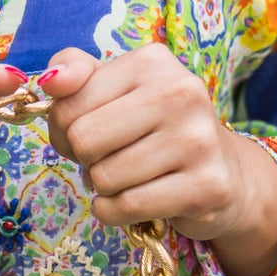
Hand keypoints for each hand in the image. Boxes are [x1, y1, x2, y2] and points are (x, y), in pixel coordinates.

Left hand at [42, 44, 276, 275]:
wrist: (225, 173)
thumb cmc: (156, 130)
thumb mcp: (117, 91)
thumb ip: (77, 75)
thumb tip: (51, 80)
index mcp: (152, 62)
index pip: (68, 104)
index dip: (64, 130)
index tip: (88, 136)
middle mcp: (181, 93)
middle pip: (84, 141)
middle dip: (85, 160)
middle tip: (108, 160)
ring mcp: (197, 141)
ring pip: (105, 178)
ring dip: (104, 189)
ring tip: (129, 178)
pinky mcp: (206, 186)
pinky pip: (127, 207)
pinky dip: (115, 212)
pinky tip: (133, 202)